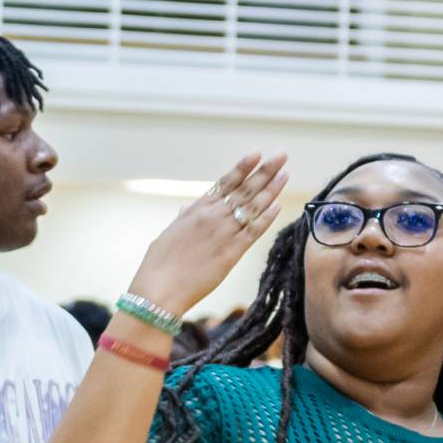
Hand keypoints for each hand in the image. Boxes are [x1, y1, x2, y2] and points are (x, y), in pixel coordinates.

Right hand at [133, 150, 287, 318]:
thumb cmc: (158, 265)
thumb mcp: (169, 234)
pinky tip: (277, 205)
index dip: (242, 167)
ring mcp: (223, 233)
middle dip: (265, 171)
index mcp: (196, 210)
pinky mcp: (231, 252)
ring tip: (284, 173)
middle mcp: (212, 216)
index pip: (225, 182)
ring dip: (271, 188)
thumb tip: (187, 207)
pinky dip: (267, 217)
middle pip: (244, 189)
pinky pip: (254, 231)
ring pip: (253, 206)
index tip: (256, 154)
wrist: (159, 289)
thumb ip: (183, 218)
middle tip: (280, 155)